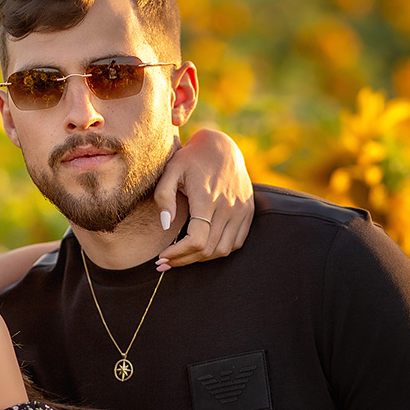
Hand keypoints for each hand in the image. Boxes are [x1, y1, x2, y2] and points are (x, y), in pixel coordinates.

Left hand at [154, 128, 253, 268]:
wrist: (221, 146)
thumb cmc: (190, 159)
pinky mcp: (248, 211)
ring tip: (180, 258)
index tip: (161, 257)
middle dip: (183, 260)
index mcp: (207, 198)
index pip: (196, 240)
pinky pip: (236, 242)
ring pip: (223, 250)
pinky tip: (201, 248)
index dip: (177, 255)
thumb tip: (165, 224)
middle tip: (164, 263)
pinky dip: (219, 250)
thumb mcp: (171, 170)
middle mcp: (228, 207)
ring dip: (200, 259)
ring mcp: (241, 210)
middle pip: (208, 249)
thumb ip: (164, 197)